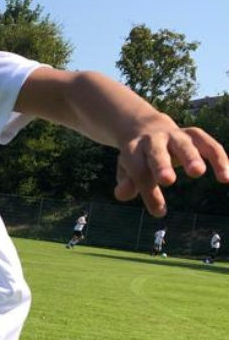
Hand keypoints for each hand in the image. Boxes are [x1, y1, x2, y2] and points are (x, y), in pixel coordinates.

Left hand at [114, 125, 228, 215]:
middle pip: (156, 152)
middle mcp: (153, 140)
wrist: (146, 128)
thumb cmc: (136, 158)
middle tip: (167, 180)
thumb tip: (121, 195)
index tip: (158, 211)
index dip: (148, 191)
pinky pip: (208, 144)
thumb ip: (126, 182)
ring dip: (191, 156)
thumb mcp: (126, 170)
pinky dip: (219, 158)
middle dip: (161, 165)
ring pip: (185, 143)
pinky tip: (226, 178)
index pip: (139, 171)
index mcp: (133, 150)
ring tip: (198, 172)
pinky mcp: (193, 135)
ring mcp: (175, 136)